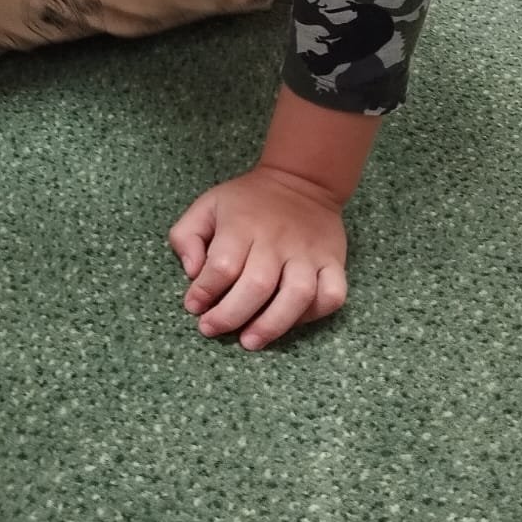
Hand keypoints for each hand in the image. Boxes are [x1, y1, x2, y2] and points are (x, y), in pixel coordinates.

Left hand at [169, 165, 347, 350]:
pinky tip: (291, 322)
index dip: (204, 291)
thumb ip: (187, 236)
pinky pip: (332, 295)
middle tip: (212, 329)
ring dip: (272, 324)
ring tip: (249, 341)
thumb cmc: (247, 201)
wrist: (301, 180)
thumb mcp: (207, 205)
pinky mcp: (334, 262)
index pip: (222, 265)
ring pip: (298, 295)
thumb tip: (192, 273)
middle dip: (230, 315)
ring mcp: (309, 253)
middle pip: (257, 286)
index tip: (193, 307)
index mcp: (242, 225)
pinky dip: (314, 315)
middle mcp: (277, 240)